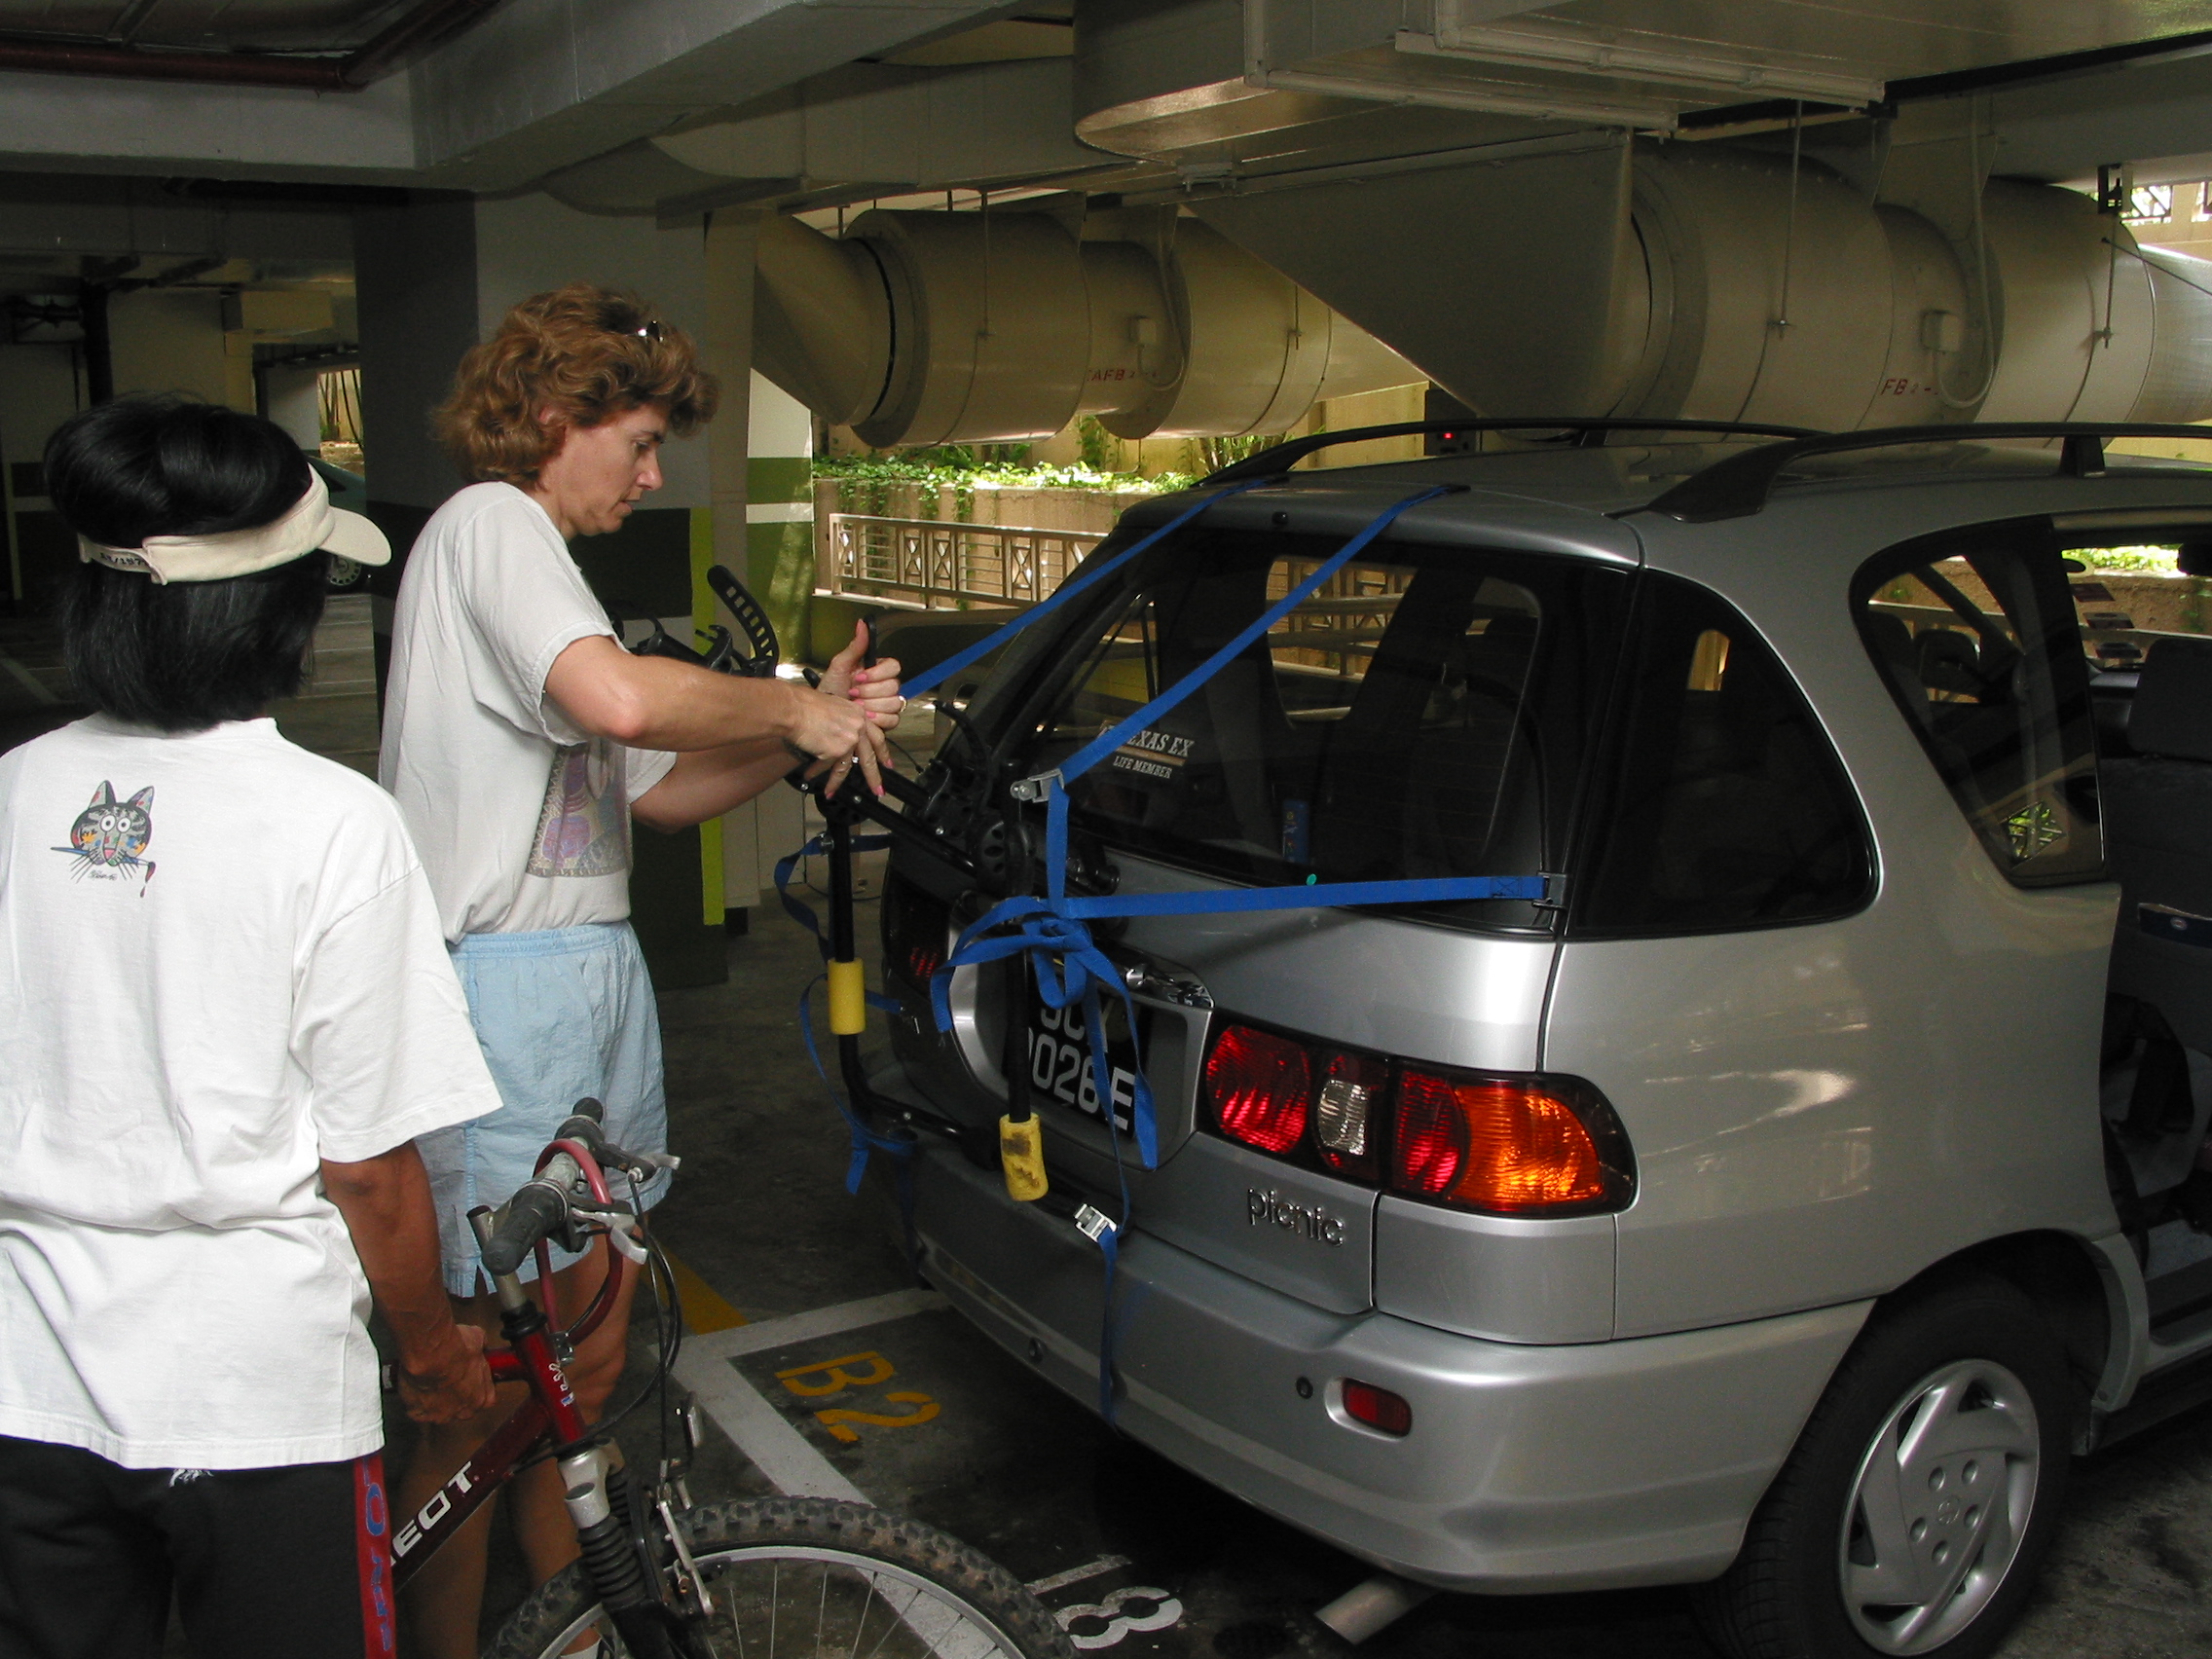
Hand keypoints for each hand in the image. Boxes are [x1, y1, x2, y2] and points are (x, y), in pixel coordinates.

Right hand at [397, 1321, 495, 1424]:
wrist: (431, 1354)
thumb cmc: (457, 1348)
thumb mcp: (479, 1340)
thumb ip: (481, 1348)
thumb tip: (480, 1342)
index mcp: (481, 1399)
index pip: (483, 1400)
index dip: (475, 1387)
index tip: (469, 1377)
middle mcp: (462, 1413)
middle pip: (459, 1409)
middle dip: (455, 1396)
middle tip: (447, 1378)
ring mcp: (439, 1416)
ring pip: (437, 1411)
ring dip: (433, 1399)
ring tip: (428, 1380)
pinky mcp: (419, 1415)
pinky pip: (417, 1410)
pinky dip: (415, 1400)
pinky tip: (415, 1386)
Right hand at [784, 679, 890, 795]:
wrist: (793, 708)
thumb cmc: (805, 704)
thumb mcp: (833, 707)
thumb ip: (842, 721)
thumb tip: (840, 735)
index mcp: (859, 714)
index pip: (876, 736)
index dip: (882, 752)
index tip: (887, 763)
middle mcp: (857, 727)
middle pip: (869, 757)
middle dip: (874, 777)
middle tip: (878, 790)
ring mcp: (848, 740)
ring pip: (845, 767)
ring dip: (836, 782)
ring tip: (832, 792)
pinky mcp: (835, 751)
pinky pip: (826, 766)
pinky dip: (816, 771)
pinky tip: (809, 775)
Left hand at [818, 622, 906, 729]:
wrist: (825, 715)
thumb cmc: (830, 691)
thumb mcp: (840, 665)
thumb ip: (855, 646)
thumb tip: (862, 624)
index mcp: (877, 671)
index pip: (893, 666)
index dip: (877, 673)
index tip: (859, 677)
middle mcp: (884, 686)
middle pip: (894, 686)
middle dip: (870, 691)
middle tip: (853, 693)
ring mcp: (887, 703)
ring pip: (894, 703)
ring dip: (872, 705)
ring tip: (856, 705)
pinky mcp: (887, 719)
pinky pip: (893, 719)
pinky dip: (878, 718)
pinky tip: (865, 716)